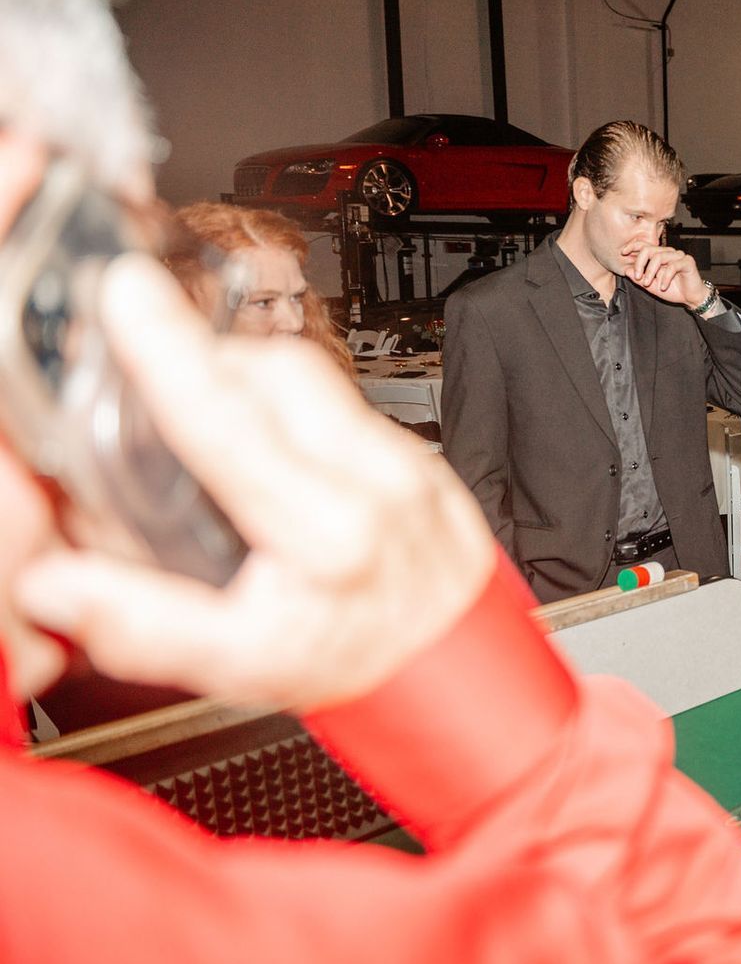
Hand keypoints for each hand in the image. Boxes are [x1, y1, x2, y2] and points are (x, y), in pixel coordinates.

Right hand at [10, 257, 495, 712]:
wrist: (458, 668)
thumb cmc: (360, 664)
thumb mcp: (241, 663)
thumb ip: (144, 622)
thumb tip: (59, 585)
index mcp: (326, 530)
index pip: (229, 418)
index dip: (169, 350)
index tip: (130, 294)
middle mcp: (376, 479)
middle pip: (277, 372)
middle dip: (208, 361)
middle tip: (154, 377)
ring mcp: (403, 460)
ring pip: (315, 377)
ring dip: (250, 379)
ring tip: (207, 416)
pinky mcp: (416, 455)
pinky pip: (344, 403)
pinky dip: (291, 408)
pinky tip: (267, 444)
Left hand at [627, 243, 705, 306]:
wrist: (691, 298)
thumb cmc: (674, 290)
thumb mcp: (652, 286)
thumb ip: (640, 278)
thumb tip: (627, 270)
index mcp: (659, 255)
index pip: (644, 245)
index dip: (633, 246)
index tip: (623, 253)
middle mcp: (668, 252)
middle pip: (649, 250)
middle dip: (640, 263)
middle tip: (637, 277)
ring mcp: (678, 256)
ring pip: (659, 257)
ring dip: (651, 272)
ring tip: (648, 284)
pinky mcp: (687, 261)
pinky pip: (672, 266)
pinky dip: (665, 277)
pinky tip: (663, 287)